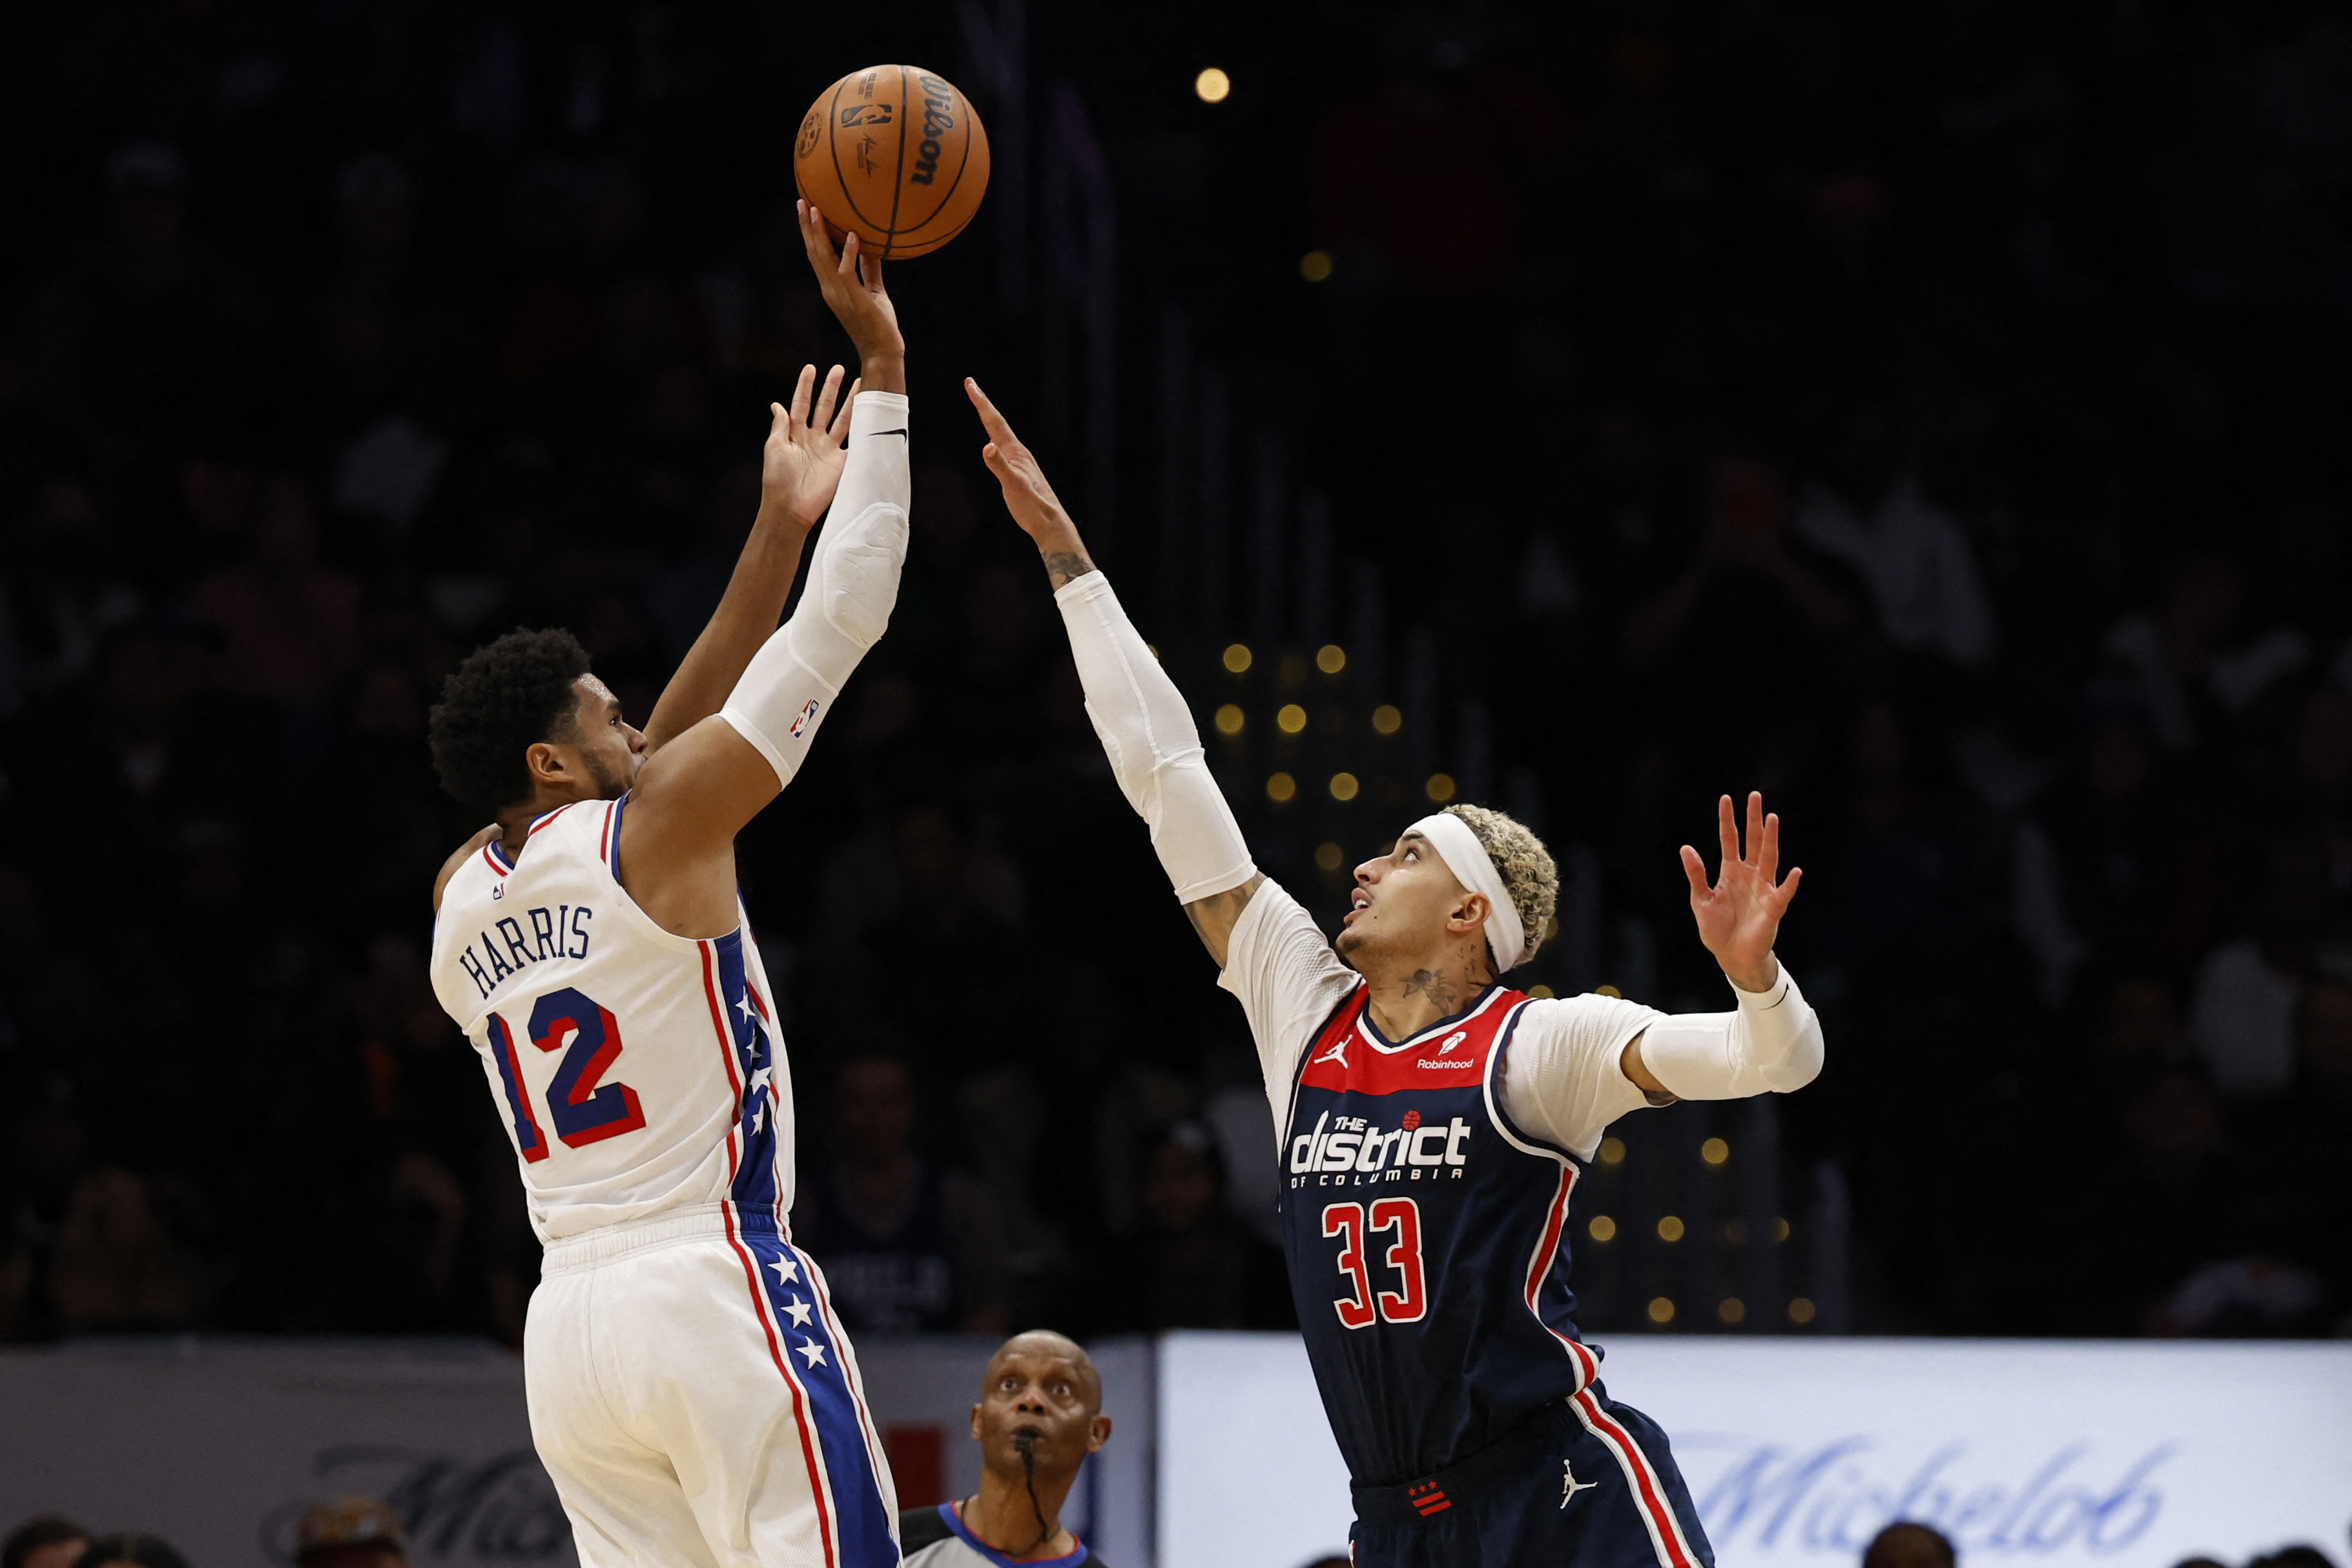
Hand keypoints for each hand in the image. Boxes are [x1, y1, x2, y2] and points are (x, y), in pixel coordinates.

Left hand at [760, 363, 855, 528]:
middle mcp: (813, 438)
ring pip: (842, 420)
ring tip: (859, 384)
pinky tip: (870, 415)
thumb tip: (777, 405)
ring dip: (850, 402)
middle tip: (839, 369)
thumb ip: (780, 425)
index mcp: (795, 433)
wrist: (791, 507)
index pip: (801, 404)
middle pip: (824, 407)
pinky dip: (863, 430)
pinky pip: (855, 442)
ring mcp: (829, 450)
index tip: (811, 368)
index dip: (806, 386)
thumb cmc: (777, 478)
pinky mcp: (842, 463)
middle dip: (832, 388)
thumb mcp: (774, 447)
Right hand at [798, 199, 904, 381]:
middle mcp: (830, 289)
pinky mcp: (854, 300)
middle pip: (813, 253)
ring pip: (823, 259)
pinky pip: (847, 273)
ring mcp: (840, 295)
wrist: (882, 352)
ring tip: (815, 209)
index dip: (810, 233)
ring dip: (818, 234)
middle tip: (801, 201)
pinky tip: (851, 235)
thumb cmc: (880, 324)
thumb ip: (868, 268)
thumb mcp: (873, 290)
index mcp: (832, 287)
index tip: (806, 210)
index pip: (816, 255)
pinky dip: (848, 253)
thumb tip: (869, 245)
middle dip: (806, 227)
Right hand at [966, 378, 1077, 536]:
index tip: (970, 384)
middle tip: (971, 386)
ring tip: (981, 406)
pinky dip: (994, 439)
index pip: (994, 422)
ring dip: (989, 419)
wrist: (1049, 522)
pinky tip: (993, 444)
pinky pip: (1002, 449)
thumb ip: (1000, 466)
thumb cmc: (1032, 506)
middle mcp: (1018, 452)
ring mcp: (1019, 462)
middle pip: (997, 423)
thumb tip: (986, 446)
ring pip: (1001, 434)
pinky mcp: (1019, 473)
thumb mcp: (1013, 486)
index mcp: (1016, 451)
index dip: (981, 402)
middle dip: (983, 404)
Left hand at [1680, 792, 1801, 992]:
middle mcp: (1749, 875)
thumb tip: (1685, 848)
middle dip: (1753, 819)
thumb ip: (1696, 875)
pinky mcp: (1773, 907)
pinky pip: (1783, 893)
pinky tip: (1795, 871)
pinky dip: (1790, 884)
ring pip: (1768, 858)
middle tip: (1755, 796)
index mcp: (1730, 872)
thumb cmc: (1717, 928)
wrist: (1731, 955)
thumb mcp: (1700, 900)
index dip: (1727, 820)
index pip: (1729, 839)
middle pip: (1752, 841)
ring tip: (1772, 818)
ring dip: (1770, 839)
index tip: (1725, 798)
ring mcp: (1763, 888)